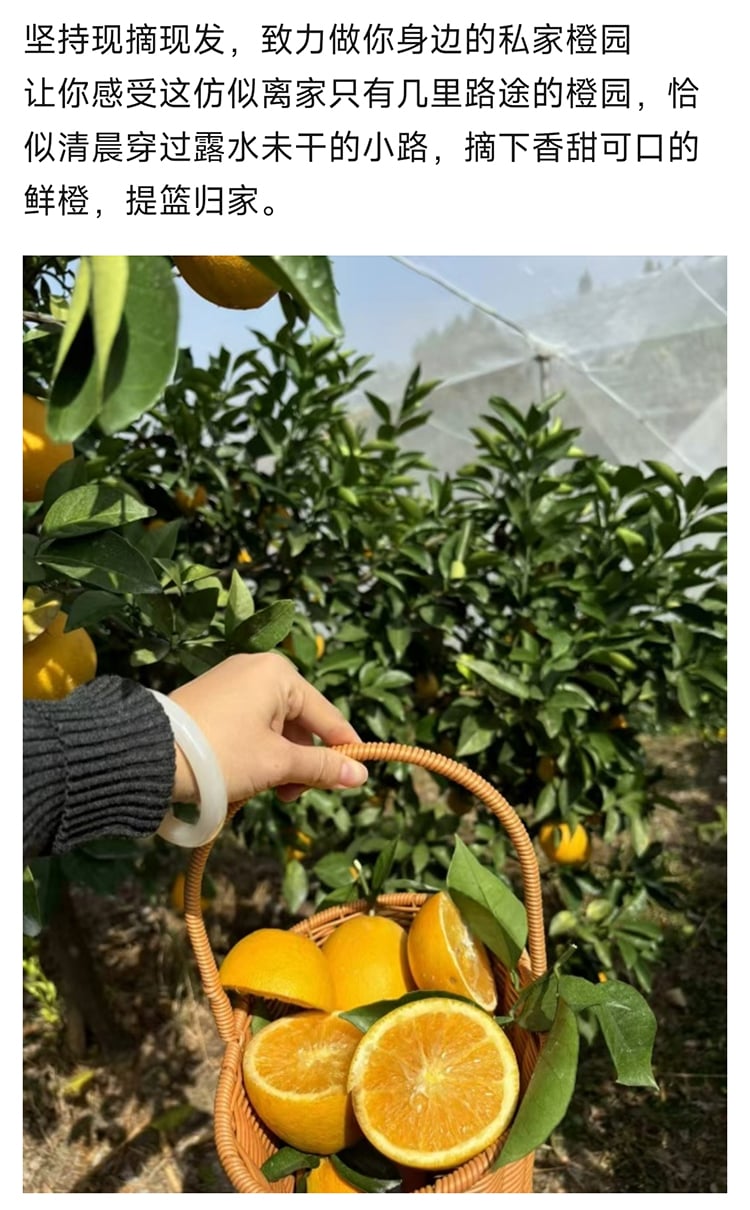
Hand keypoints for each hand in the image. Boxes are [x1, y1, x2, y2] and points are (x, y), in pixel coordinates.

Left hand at [167, 652, 368, 804]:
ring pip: (275, 727)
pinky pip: (251, 725)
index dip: (343, 749)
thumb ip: (321, 767)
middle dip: (300, 762)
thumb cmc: (222, 754)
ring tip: (267, 791)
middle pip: (300, 722)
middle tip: (289, 795)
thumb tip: (361, 776)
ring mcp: (232, 681)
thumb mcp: (277, 764)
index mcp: (279, 675)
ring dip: (278, 762)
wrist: (148, 755)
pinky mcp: (213, 698)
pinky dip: (256, 752)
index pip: (327, 716)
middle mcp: (258, 669)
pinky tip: (246, 778)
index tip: (355, 779)